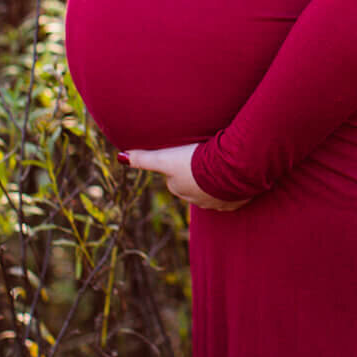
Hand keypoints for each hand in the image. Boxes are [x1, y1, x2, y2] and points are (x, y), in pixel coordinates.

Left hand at [122, 143, 251, 212]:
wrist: (230, 168)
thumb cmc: (195, 162)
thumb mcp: (165, 158)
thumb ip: (143, 158)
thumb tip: (120, 156)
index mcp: (179, 188)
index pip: (175, 177)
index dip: (180, 164)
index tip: (188, 153)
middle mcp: (196, 200)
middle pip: (194, 185)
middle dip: (198, 174)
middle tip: (205, 157)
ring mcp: (217, 202)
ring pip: (215, 190)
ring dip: (217, 180)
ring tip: (222, 164)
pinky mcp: (236, 201)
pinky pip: (234, 194)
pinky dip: (234, 186)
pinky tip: (236, 174)